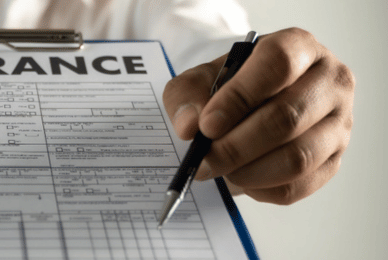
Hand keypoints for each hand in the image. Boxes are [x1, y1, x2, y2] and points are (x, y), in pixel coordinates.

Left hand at [163, 28, 354, 204]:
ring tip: (220, 169)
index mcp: (299, 47)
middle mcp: (329, 82)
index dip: (240, 97)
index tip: (207, 124)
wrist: (253, 105)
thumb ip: (187, 95)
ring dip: (248, 171)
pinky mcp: (334, 161)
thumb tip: (189, 127)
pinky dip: (262, 188)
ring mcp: (339, 124)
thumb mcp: (201, 79)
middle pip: (286, 118)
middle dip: (235, 146)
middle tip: (203, 160)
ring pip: (297, 157)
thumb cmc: (231, 86)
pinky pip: (298, 185)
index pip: (278, 65)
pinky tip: (241, 177)